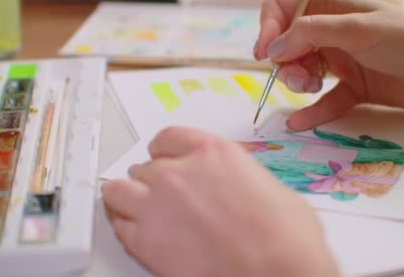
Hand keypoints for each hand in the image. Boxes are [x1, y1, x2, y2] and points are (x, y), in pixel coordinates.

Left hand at [101, 127, 338, 276]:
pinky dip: (126, 227)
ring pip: (118, 190)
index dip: (165, 151)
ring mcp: (157, 204)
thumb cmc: (285, 234)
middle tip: (163, 194)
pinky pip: (119, 225)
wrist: (278, 269)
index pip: (168, 138)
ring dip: (128, 197)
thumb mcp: (267, 184)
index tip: (165, 158)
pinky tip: (138, 232)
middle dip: (153, 179)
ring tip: (137, 208)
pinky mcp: (145, 241)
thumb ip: (236, 176)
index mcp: (211, 152)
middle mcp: (178, 172)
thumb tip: (234, 187)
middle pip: (145, 166)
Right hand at [254, 0, 403, 130]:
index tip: (265, 54)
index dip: (268, 28)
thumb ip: (312, 34)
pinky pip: (325, 101)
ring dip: (299, 82)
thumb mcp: (357, 28)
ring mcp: (342, 61)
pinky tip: (299, 123)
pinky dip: (312, 112)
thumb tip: (272, 49)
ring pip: (302, 72)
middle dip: (285, 62)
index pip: (282, 9)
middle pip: (287, 45)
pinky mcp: (354, 89)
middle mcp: (332, 33)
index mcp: (331, 7)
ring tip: (313, 87)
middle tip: (302, 76)